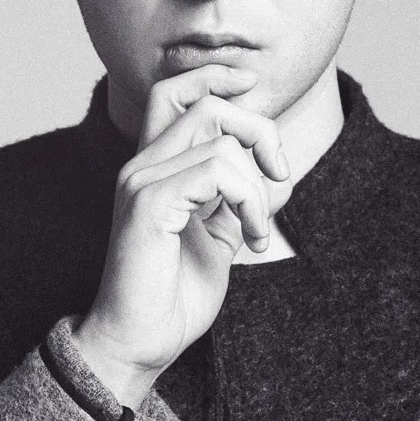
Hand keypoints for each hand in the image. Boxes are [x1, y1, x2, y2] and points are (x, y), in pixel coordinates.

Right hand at [74, 65, 290, 407]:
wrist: (140, 342)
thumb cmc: (173, 297)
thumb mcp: (215, 239)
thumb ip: (231, 201)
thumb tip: (267, 172)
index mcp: (153, 167)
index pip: (174, 91)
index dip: (216, 78)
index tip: (255, 91)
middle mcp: (141, 165)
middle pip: (204, 102)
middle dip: (258, 128)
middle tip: (279, 172)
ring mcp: (140, 181)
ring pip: (220, 140)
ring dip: (258, 189)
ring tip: (258, 232)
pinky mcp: (149, 203)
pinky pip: (217, 171)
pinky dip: (249, 202)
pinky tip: (250, 241)